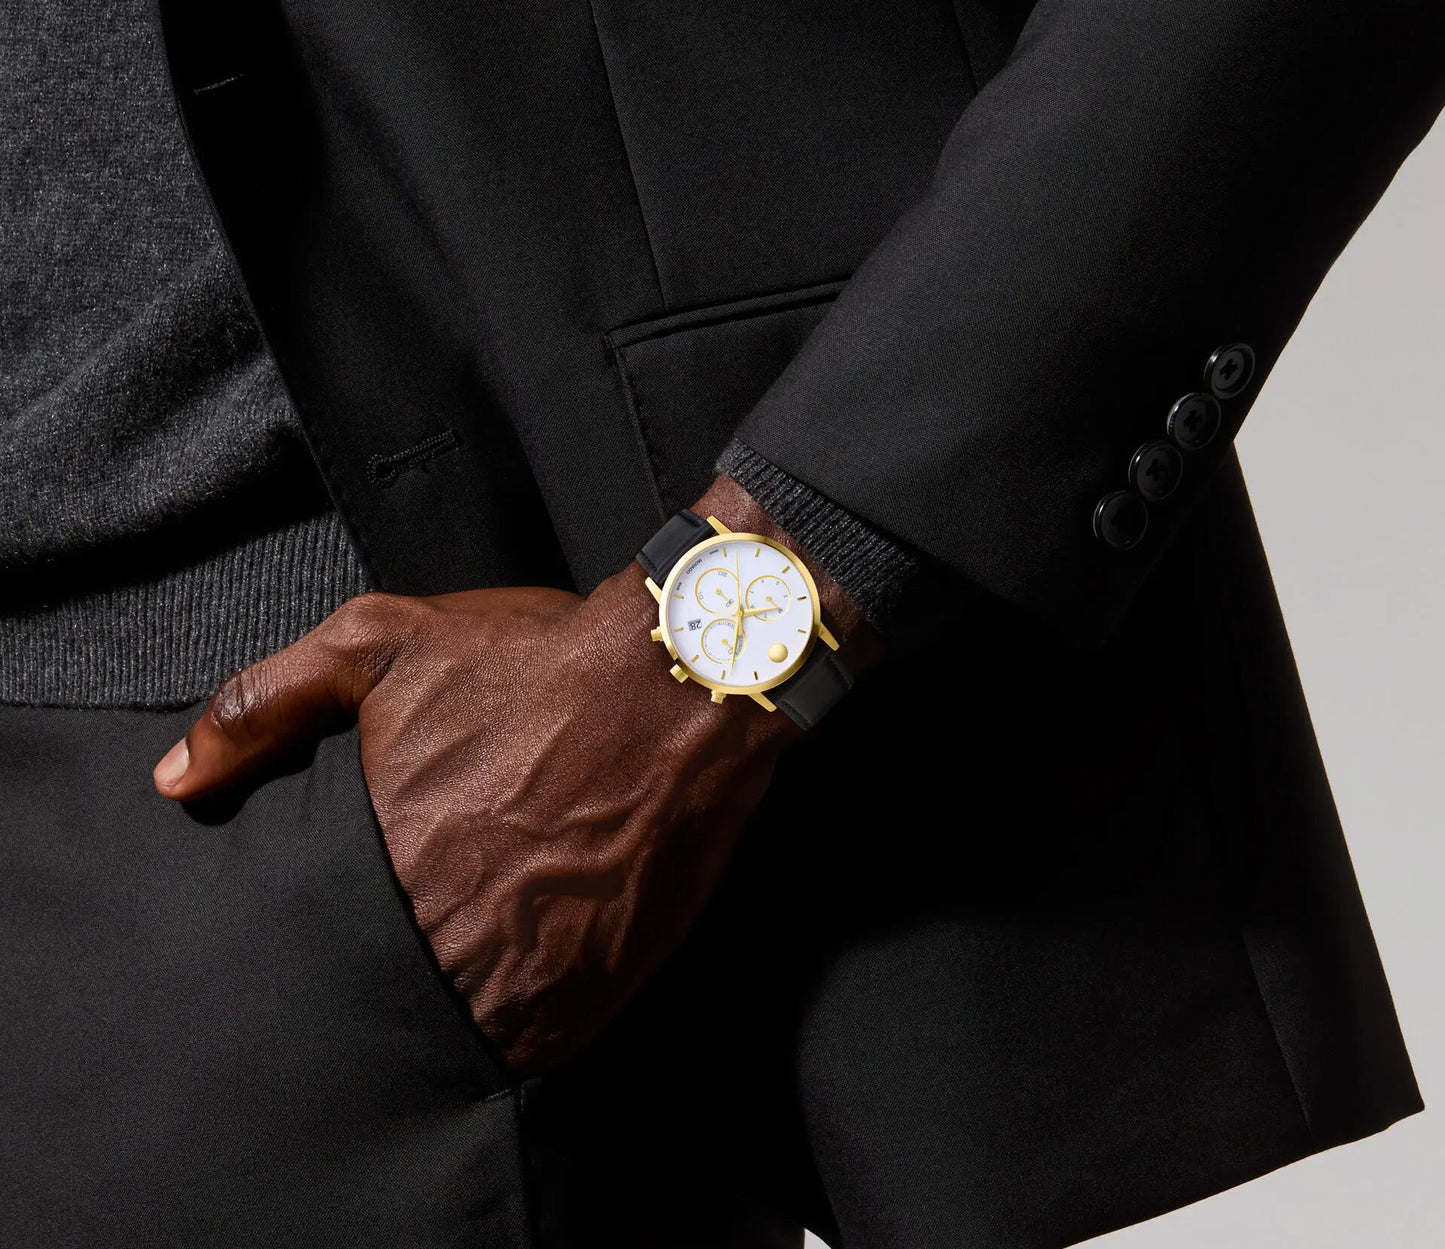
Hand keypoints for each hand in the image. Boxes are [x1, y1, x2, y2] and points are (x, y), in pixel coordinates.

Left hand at [151, 478, 872, 1073]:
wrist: (680, 681)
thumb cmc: (538, 661)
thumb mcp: (381, 643)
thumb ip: (265, 704)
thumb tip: (180, 778)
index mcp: (385, 862)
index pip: (325, 943)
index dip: (343, 930)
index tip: (381, 896)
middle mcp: (452, 930)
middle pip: (394, 988)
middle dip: (409, 957)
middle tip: (442, 910)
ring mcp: (532, 968)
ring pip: (467, 1027)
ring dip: (470, 993)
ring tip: (493, 933)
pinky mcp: (604, 984)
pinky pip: (545, 1035)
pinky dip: (536, 1011)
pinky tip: (546, 948)